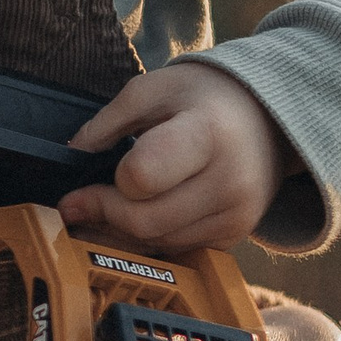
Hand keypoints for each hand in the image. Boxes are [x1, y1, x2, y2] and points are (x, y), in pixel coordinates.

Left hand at [59, 65, 296, 253]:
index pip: (142, 177)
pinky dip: (146, 239)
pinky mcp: (233, 237)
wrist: (267, 119)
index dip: (109, 180)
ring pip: (156, 243)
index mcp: (208, 134)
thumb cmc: (204, 99)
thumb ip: (108, 121)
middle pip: (144, 221)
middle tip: (76, 204)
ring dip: (119, 232)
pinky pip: (175, 251)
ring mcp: (236, 216)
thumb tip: (72, 155)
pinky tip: (132, 218)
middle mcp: (230, 182)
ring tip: (98, 209)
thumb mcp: (154, 89)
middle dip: (103, 213)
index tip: (87, 176)